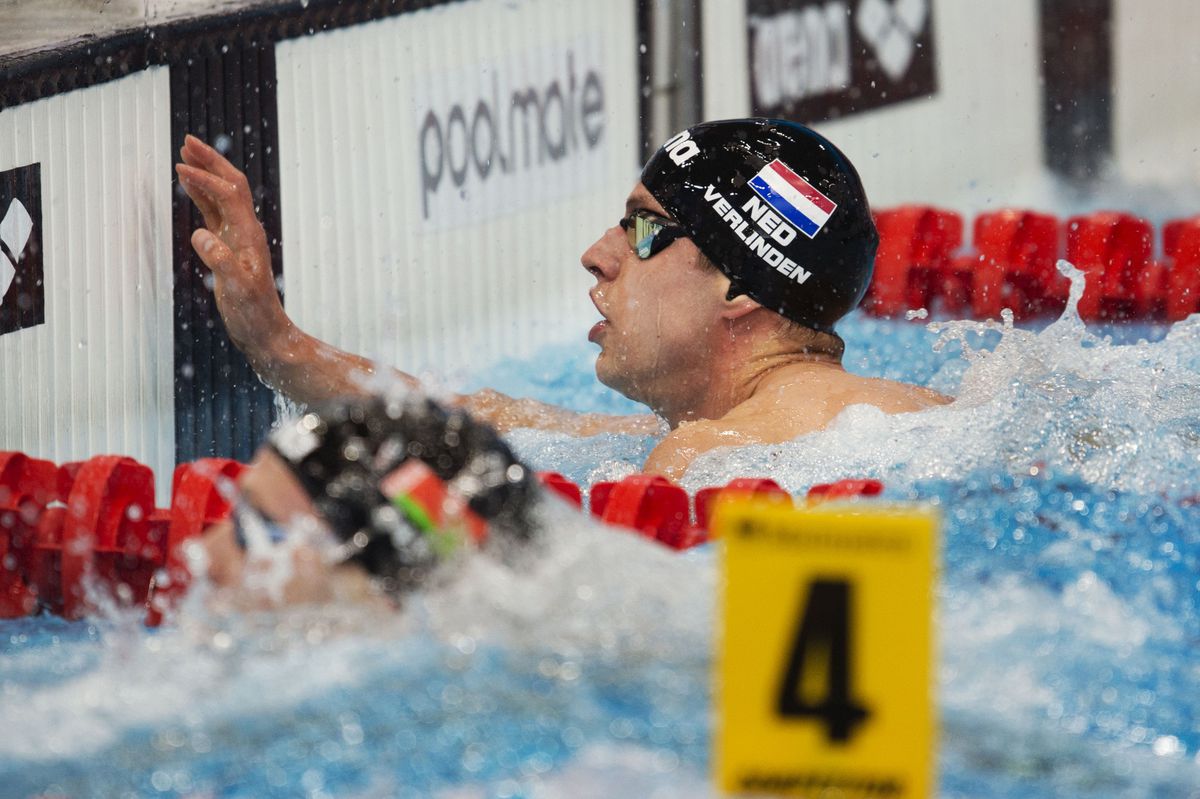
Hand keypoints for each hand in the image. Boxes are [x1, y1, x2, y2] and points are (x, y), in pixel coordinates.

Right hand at [176, 135, 288, 356]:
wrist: (266, 332)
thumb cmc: (253, 315)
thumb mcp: (236, 289)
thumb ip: (220, 261)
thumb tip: (201, 234)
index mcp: (249, 236)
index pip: (228, 195)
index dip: (205, 179)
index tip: (180, 168)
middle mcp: (246, 231)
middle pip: (230, 184)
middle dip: (210, 161)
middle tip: (186, 140)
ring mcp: (238, 238)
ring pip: (222, 196)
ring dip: (205, 173)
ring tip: (184, 153)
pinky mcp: (229, 247)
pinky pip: (214, 213)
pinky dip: (201, 195)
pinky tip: (189, 186)